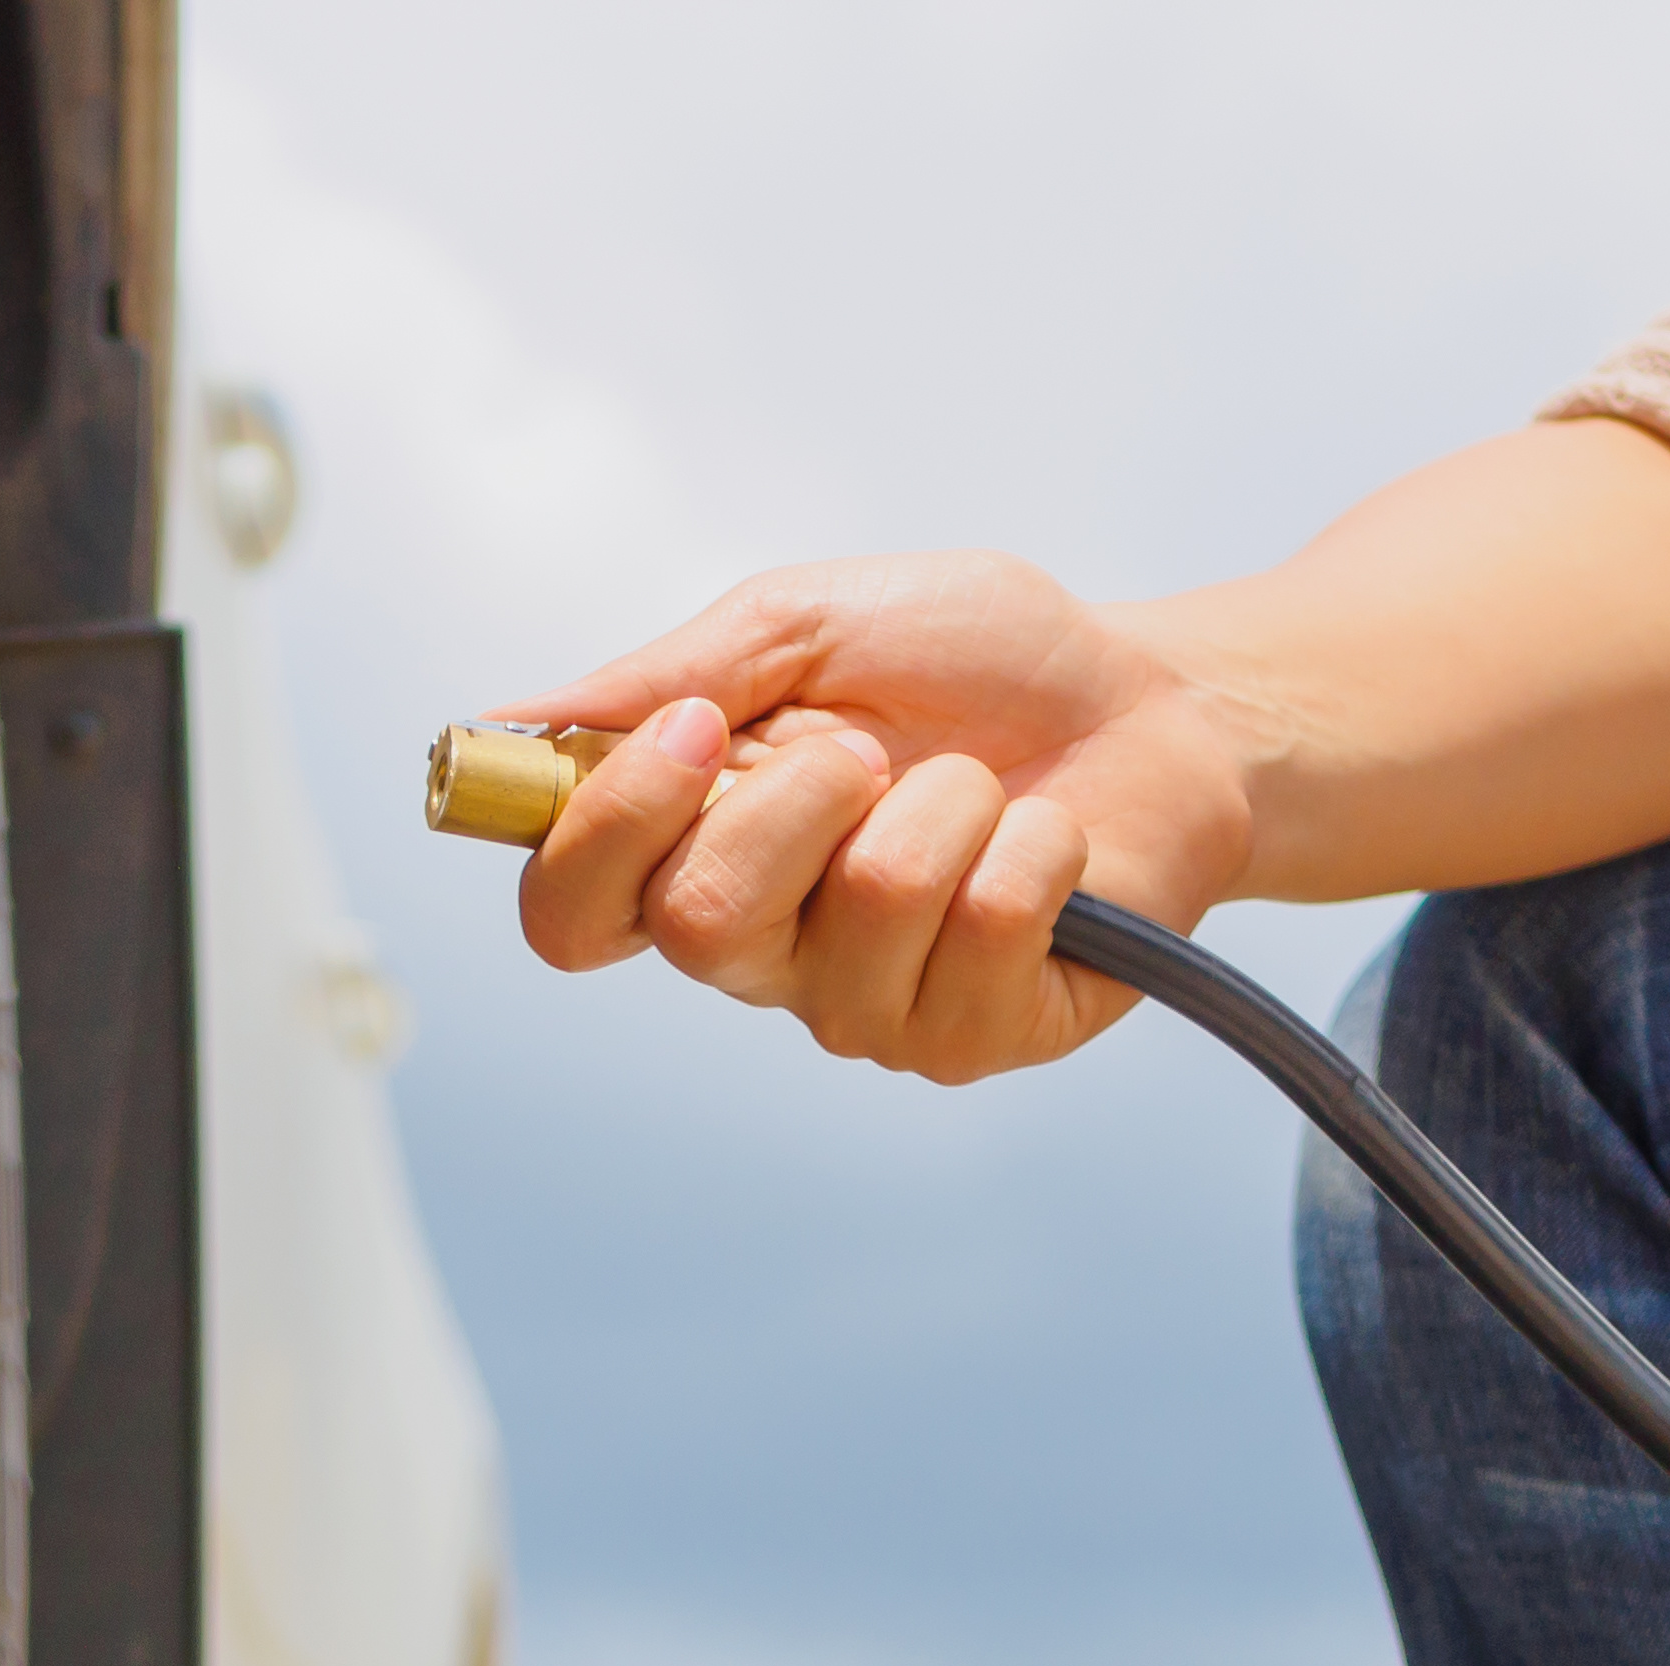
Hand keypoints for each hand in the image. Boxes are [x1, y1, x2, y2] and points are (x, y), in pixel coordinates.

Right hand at [496, 551, 1254, 1085]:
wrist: (1157, 708)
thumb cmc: (977, 665)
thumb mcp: (809, 623)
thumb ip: (667, 677)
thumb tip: (513, 719)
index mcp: (694, 857)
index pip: (569, 914)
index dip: (607, 834)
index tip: (693, 733)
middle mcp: (762, 955)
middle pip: (701, 924)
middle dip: (802, 800)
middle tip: (873, 751)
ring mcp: (864, 1009)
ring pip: (864, 915)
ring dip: (946, 805)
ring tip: (984, 787)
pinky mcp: (975, 1038)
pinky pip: (982, 934)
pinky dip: (1033, 850)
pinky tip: (1049, 845)